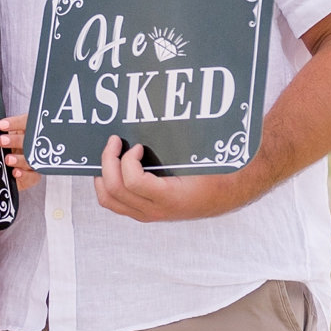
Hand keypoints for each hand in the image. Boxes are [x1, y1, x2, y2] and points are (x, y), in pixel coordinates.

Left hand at [0, 114, 40, 188]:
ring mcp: (36, 160)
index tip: (1, 125)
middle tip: (2, 141)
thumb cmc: (10, 146)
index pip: (26, 122)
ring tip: (8, 159)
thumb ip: (5, 131)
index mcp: (29, 130)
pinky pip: (33, 176)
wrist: (14, 166)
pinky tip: (16, 172)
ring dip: (19, 159)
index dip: (15, 123)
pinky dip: (24, 175)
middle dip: (15, 141)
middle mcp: (34, 144)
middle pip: (30, 141)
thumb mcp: (8, 135)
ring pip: (31, 159)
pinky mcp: (34, 175)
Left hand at [93, 135, 234, 221]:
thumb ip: (179, 143)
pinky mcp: (144, 213)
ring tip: (110, 155)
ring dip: (104, 174)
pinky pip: (116, 203)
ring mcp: (148, 214)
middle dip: (108, 161)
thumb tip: (159, 115)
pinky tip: (114, 167)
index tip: (137, 145)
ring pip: (110, 200)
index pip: (133, 182)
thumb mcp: (200, 157)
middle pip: (114, 191)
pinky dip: (108, 184)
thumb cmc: (215, 175)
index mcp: (170, 197)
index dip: (128, 160)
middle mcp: (155, 210)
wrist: (227, 195)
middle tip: (115, 141)